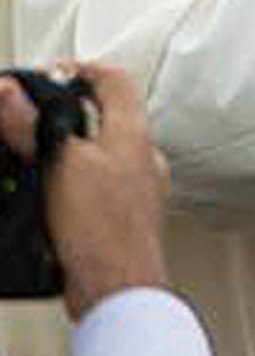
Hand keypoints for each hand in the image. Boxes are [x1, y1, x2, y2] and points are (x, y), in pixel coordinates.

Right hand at [0, 64, 170, 318]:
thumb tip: (11, 93)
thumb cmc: (105, 230)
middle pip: (105, 116)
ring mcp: (133, 189)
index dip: (82, 69)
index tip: (52, 73)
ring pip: (97, 153)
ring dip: (66, 150)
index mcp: (133, 134)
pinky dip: (69, 184)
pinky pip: (93, 188)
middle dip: (67, 112)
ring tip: (36, 155)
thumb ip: (36, 127)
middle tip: (36, 113)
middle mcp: (141, 158)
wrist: (117, 286)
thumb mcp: (60, 165)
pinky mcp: (119, 217)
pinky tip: (48, 197)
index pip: (115, 81)